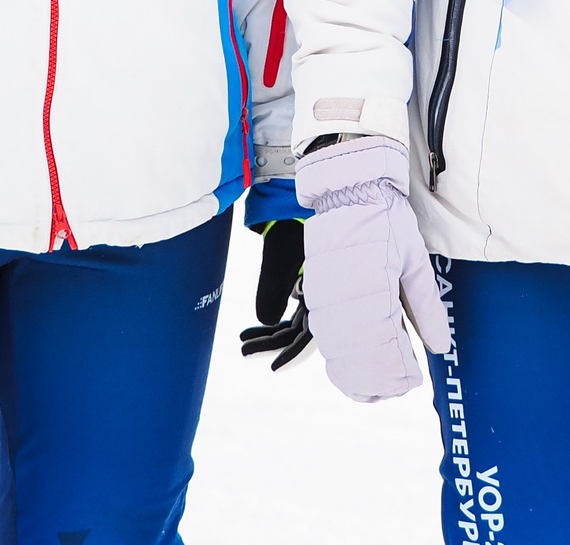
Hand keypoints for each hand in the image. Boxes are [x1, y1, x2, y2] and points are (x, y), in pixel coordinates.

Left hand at [236, 220, 313, 371]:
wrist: (294, 201)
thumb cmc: (292, 226)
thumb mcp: (280, 256)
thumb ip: (271, 288)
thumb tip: (265, 321)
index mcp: (326, 291)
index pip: (311, 335)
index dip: (292, 355)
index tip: (273, 368)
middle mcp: (324, 294)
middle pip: (299, 333)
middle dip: (271, 344)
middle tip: (243, 351)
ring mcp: (315, 290)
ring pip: (294, 323)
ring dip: (269, 334)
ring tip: (243, 343)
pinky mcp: (306, 284)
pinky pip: (291, 311)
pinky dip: (273, 319)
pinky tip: (257, 325)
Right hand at [294, 137, 450, 402]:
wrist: (349, 190)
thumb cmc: (387, 221)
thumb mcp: (415, 261)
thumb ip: (426, 307)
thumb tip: (440, 346)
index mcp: (375, 289)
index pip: (386, 348)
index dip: (399, 371)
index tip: (414, 381)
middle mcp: (346, 298)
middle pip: (360, 359)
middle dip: (380, 381)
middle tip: (401, 387)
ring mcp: (326, 298)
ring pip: (339, 354)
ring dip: (358, 377)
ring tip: (380, 388)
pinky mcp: (315, 295)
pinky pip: (324, 338)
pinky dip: (339, 360)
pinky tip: (353, 370)